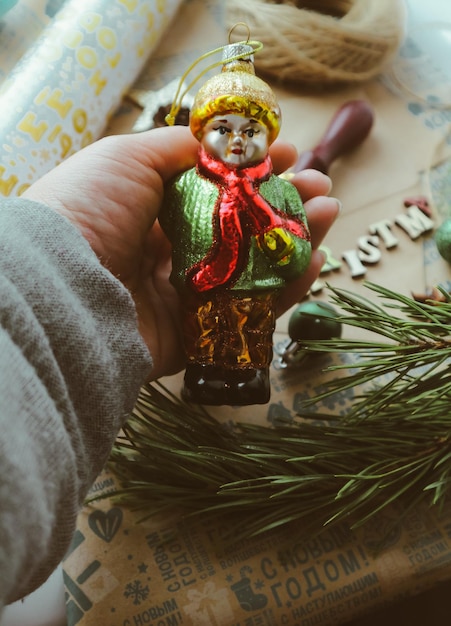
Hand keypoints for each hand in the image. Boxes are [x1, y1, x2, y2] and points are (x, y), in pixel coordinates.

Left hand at [23, 125, 338, 379]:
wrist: (62, 286)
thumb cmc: (89, 211)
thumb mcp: (128, 157)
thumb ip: (177, 149)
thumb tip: (218, 142)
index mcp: (151, 212)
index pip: (214, 190)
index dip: (253, 171)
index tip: (287, 152)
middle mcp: (169, 254)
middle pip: (241, 229)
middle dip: (284, 204)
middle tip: (320, 186)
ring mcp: (183, 296)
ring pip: (252, 271)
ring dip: (295, 241)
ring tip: (329, 212)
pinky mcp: (195, 336)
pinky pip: (249, 314)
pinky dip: (286, 290)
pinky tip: (313, 261)